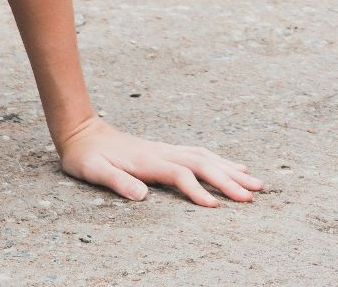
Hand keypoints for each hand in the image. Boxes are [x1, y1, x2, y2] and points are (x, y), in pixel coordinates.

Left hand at [54, 116, 264, 205]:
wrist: (81, 132)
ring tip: (256, 183)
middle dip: (227, 180)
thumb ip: (115, 181)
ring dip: (231, 170)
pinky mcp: (166, 150)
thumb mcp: (92, 169)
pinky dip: (221, 160)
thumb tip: (139, 195)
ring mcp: (166, 150)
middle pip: (201, 164)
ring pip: (205, 157)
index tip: (215, 206)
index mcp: (146, 161)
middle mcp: (161, 153)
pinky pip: (200, 153)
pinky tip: (235, 167)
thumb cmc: (85, 156)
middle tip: (252, 196)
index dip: (197, 189)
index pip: (179, 174)